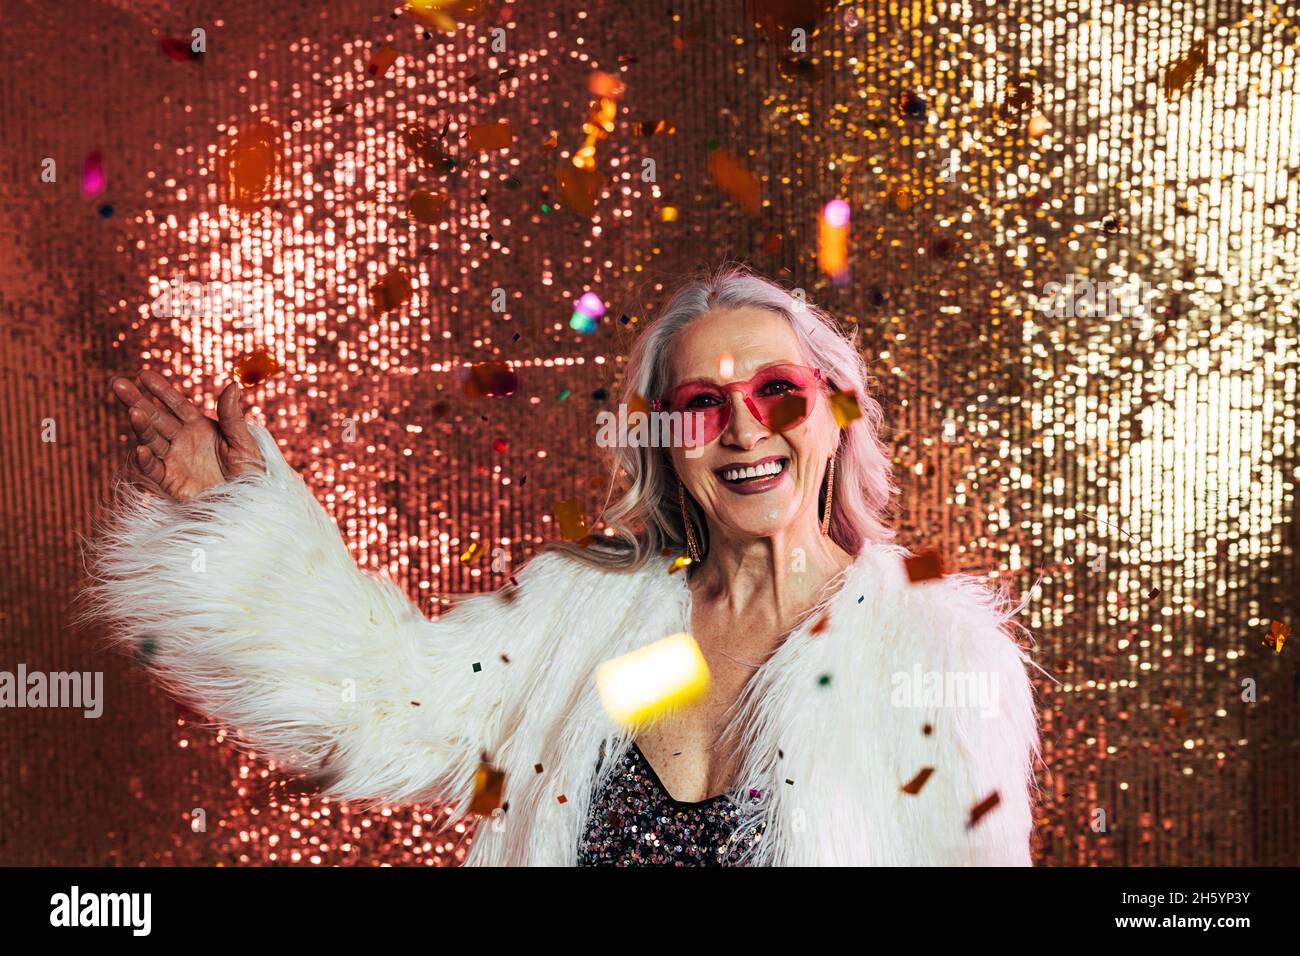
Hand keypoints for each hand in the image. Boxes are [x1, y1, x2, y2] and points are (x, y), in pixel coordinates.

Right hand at [109, 370, 264, 500]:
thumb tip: (233, 384)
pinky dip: (145, 460)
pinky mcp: (170, 481)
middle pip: (155, 417)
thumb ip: (233, 417)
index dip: (160, 390)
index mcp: (199, 427)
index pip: (175, 404)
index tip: (143, 374)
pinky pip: (153, 468)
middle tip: (117, 383)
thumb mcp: (245, 443)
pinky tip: (140, 448)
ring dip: (141, 426)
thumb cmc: (251, 473)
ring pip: (151, 439)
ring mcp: (174, 459)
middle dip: (136, 400)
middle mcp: (182, 440)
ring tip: (133, 412)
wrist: (248, 504)